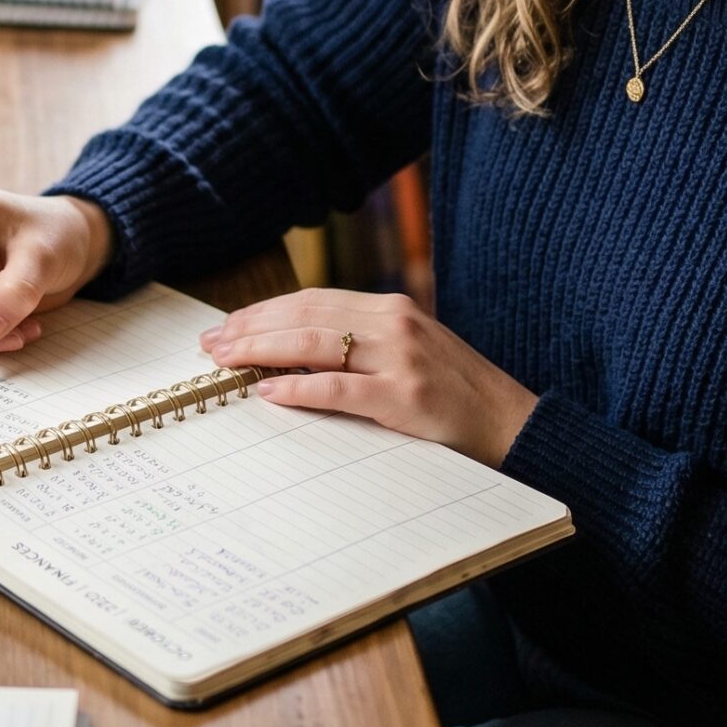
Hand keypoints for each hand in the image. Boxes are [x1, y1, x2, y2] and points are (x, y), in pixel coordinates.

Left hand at [199, 288, 537, 466]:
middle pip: (305, 317)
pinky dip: (300, 389)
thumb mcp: (408, 353)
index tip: (226, 325)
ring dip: (262, 351)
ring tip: (226, 362)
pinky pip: (341, 389)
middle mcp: (394, 323)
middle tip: (211, 344)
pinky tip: (268, 392)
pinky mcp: (407, 397)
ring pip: (316, 345)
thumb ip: (360, 345)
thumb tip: (291, 354)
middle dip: (251, 329)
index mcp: (391, 308)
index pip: (312, 301)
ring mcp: (402, 359)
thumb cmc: (455, 395)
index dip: (263, 311)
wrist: (515, 425)